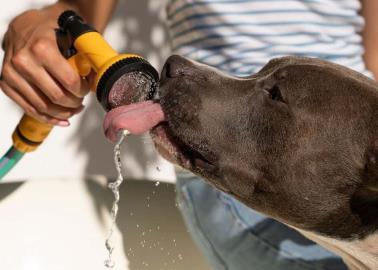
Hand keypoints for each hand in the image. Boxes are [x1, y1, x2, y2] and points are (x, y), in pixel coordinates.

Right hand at [0, 7, 89, 125]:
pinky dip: (48, 118)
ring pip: (43, 107)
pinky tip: (62, 120)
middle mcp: (23, 61)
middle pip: (57, 97)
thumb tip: (100, 78)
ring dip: (63, 113)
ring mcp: (11, 74)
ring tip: (74, 109)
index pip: (69, 82)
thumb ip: (85, 55)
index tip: (87, 89)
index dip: (83, 90)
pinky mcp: (6, 84)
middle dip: (74, 103)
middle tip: (81, 100)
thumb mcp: (71, 35)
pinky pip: (29, 109)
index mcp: (42, 48)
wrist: (25, 26)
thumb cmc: (51, 31)